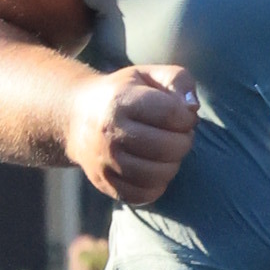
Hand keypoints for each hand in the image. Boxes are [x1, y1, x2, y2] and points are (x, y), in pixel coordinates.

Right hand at [67, 61, 200, 203]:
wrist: (76, 117)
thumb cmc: (123, 93)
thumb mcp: (148, 74)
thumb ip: (178, 80)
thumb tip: (192, 109)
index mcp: (120, 100)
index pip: (171, 114)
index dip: (187, 117)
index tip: (183, 117)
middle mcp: (109, 133)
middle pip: (167, 147)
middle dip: (184, 141)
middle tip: (178, 135)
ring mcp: (105, 162)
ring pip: (158, 175)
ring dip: (173, 164)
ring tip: (168, 152)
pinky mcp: (105, 183)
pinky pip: (143, 195)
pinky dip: (158, 185)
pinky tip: (156, 169)